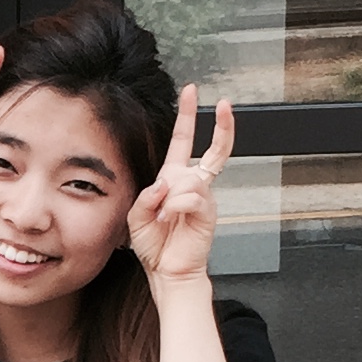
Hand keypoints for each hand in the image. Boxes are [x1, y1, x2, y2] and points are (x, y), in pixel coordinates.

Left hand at [129, 83, 233, 285]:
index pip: (184, 142)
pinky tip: (169, 218)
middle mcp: (193, 185)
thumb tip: (167, 183)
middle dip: (221, 125)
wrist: (166, 270)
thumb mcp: (137, 216)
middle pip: (213, 150)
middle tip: (224, 103)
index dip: (187, 116)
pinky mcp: (209, 212)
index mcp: (174, 180)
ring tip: (162, 217)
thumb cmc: (154, 244)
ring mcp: (204, 198)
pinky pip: (192, 197)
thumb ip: (147, 196)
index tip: (190, 91)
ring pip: (190, 179)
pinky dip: (175, 206)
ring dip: (169, 197)